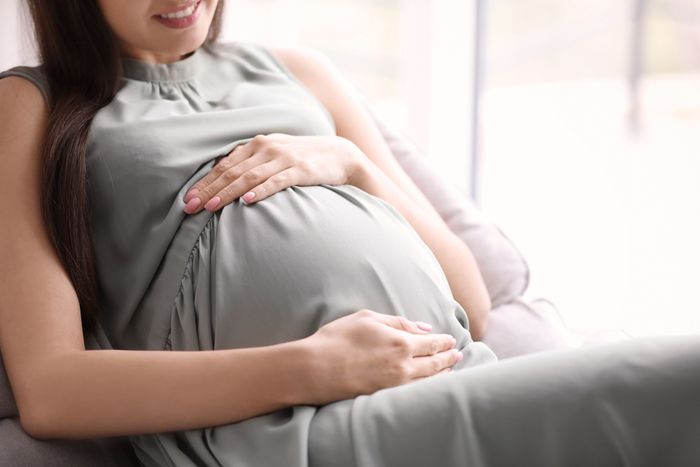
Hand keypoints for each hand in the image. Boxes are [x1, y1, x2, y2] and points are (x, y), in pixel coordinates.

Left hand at [183, 133, 363, 213]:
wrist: (339, 155)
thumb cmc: (302, 158)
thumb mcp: (274, 154)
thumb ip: (251, 163)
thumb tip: (223, 177)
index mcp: (257, 144)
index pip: (224, 165)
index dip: (204, 182)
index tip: (187, 199)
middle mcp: (267, 148)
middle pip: (231, 172)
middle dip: (208, 190)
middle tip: (190, 207)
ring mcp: (284, 158)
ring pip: (249, 177)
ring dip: (227, 192)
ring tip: (211, 206)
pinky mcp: (300, 170)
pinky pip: (276, 182)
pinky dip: (260, 191)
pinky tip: (247, 201)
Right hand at [300, 309, 462, 405]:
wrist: (314, 369)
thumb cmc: (337, 339)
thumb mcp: (367, 318)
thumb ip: (399, 322)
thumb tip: (424, 327)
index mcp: (401, 342)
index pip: (432, 343)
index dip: (445, 342)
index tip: (452, 341)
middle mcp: (403, 365)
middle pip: (435, 363)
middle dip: (449, 358)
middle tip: (458, 355)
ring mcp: (395, 385)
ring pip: (429, 381)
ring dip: (443, 374)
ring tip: (450, 370)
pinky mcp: (385, 397)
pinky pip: (416, 392)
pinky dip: (428, 387)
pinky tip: (430, 384)